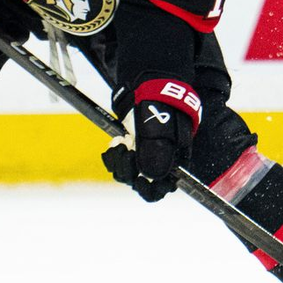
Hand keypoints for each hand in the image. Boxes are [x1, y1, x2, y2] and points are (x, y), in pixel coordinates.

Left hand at [101, 78, 199, 202]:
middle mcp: (155, 164)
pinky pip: (115, 163)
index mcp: (170, 163)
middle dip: (128, 169)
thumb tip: (150, 176)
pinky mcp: (127, 151)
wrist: (147, 91)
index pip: (161, 189)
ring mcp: (140, 158)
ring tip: (121, 141)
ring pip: (124, 174)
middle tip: (127, 150)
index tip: (139, 180)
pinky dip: (112, 154)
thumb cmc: (159, 109)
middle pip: (138, 184)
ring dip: (118, 160)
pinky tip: (117, 140)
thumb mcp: (161, 131)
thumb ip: (156, 154)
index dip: (149, 190)